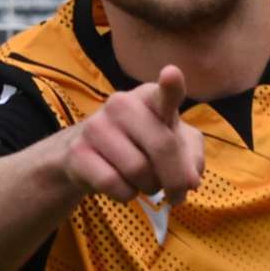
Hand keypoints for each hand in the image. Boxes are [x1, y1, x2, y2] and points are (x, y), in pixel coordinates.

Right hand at [60, 65, 204, 204]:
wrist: (89, 156)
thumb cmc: (143, 145)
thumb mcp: (175, 146)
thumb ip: (192, 158)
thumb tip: (191, 180)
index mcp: (150, 96)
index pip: (163, 92)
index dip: (170, 86)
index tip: (171, 74)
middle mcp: (122, 104)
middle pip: (162, 147)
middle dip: (176, 180)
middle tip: (178, 196)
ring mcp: (96, 126)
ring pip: (138, 170)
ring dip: (149, 187)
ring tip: (144, 182)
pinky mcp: (77, 152)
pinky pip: (114, 184)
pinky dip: (126, 195)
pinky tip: (123, 186)